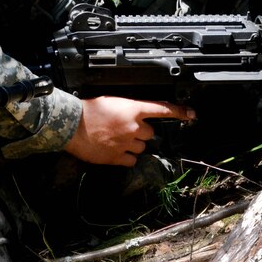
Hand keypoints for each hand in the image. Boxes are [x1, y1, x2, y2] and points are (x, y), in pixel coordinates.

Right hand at [64, 95, 194, 166]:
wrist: (71, 125)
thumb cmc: (87, 111)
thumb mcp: (111, 101)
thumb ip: (127, 108)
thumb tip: (135, 114)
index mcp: (132, 109)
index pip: (162, 109)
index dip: (179, 112)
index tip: (191, 114)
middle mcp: (133, 127)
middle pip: (149, 133)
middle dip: (140, 131)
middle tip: (124, 128)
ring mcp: (126, 143)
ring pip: (141, 147)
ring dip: (133, 144)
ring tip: (116, 139)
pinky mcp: (117, 157)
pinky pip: (131, 160)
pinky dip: (126, 157)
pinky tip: (115, 150)